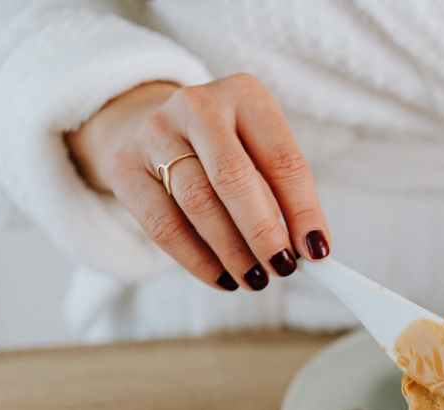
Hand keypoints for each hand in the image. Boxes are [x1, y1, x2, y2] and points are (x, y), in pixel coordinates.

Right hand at [66, 75, 330, 290]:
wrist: (153, 126)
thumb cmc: (227, 149)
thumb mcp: (260, 152)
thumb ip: (283, 195)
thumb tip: (308, 250)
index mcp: (246, 96)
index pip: (283, 159)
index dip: (303, 210)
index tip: (318, 251)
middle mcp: (198, 106)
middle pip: (234, 179)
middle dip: (263, 233)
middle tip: (283, 268)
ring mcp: (155, 133)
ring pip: (199, 204)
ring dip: (233, 252)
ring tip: (255, 279)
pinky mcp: (125, 167)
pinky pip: (164, 225)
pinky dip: (198, 259)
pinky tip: (222, 278)